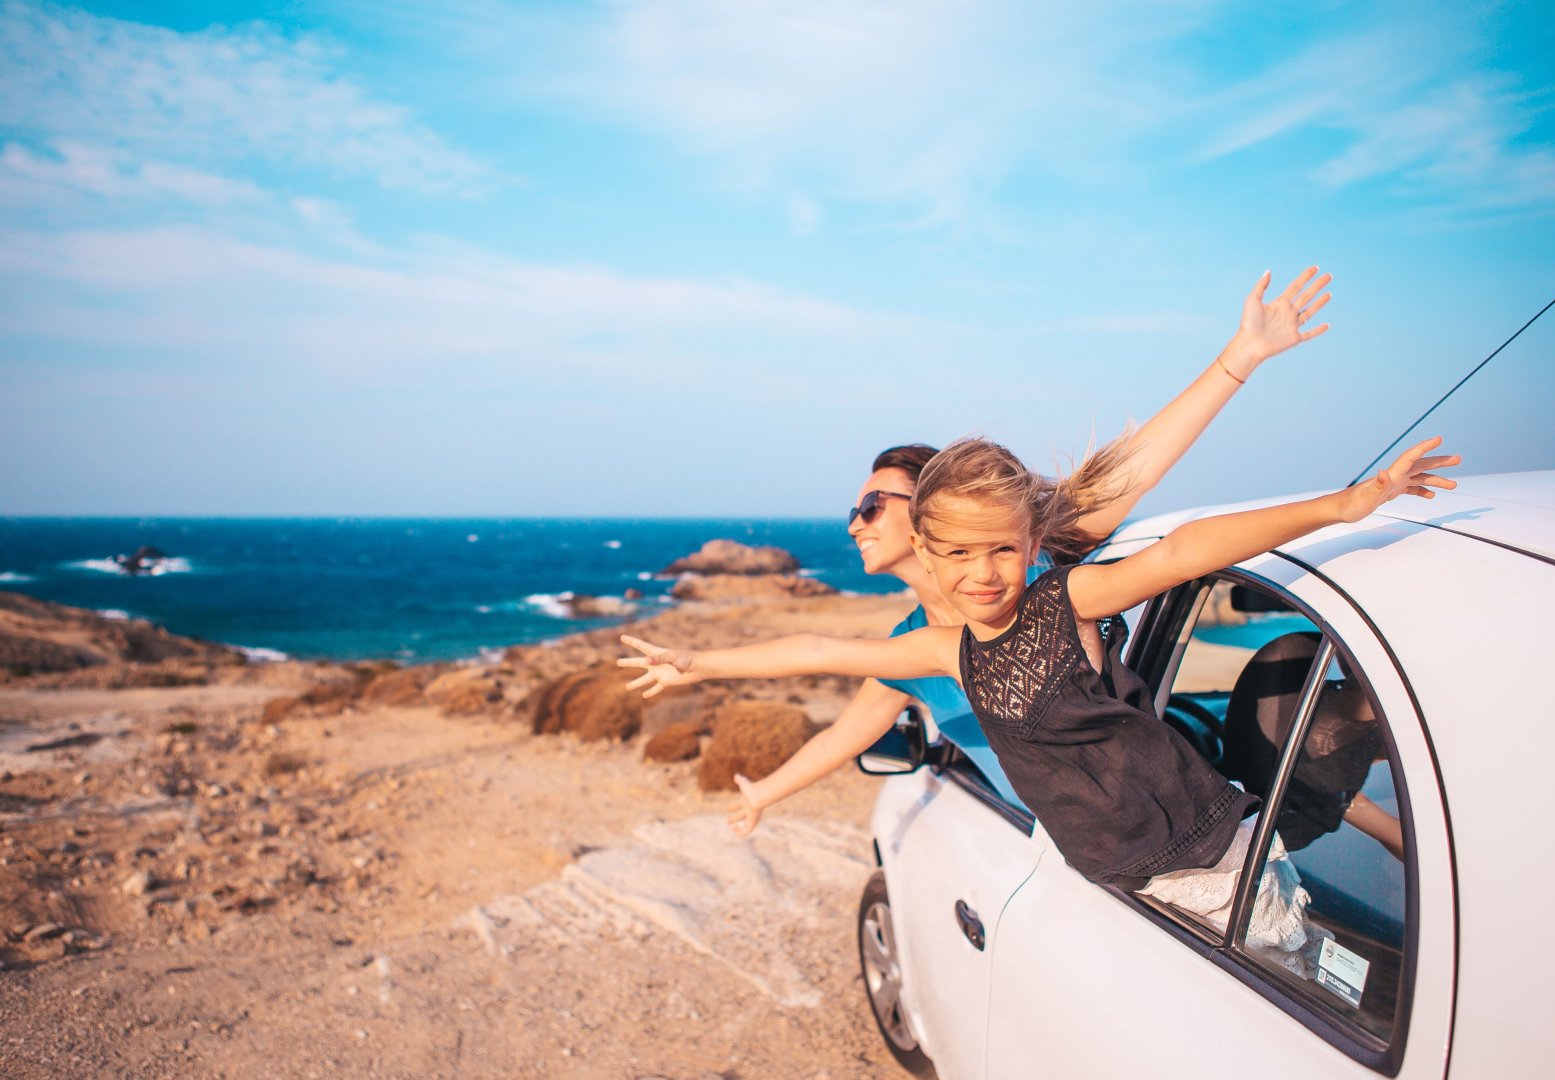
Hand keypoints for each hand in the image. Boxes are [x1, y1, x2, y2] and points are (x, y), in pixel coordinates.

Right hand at [617, 634, 698, 697]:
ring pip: (645, 679)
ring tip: (627, 687)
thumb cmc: (686, 658)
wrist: (698, 667)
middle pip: (638, 663)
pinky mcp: (666, 682)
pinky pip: (656, 688)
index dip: (631, 641)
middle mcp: (656, 663)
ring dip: (636, 683)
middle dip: (628, 663)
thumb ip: (659, 658)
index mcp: (656, 653)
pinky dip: (651, 692)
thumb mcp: (672, 656)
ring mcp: (660, 673)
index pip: (641, 646)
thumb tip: (646, 662)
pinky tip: (644, 696)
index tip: (622, 637)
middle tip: (618, 662)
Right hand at [726, 773, 763, 836]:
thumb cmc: (751, 790)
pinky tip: (734, 831)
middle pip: (741, 815)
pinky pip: (746, 831)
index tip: (727, 809)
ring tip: (731, 827)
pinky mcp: (753, 823)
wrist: (759, 797)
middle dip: (734, 818)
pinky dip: (740, 833)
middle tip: (727, 821)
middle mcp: (749, 809)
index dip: (733, 807)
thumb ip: (740, 780)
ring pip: (744, 824)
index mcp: (746, 801)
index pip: (739, 804)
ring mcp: (751, 817)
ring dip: (737, 826)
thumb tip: (736, 776)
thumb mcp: (744, 783)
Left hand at [1225, 266, 1332, 376]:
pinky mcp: (1294, 338)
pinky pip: (1309, 334)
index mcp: (1280, 303)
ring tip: (1329, 294)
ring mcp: (1292, 325)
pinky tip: (1327, 326)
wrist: (1249, 345)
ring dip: (1320, 303)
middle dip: (1317, 286)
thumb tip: (1268, 271)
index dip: (1305, 276)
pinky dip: (1318, 330)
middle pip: (1306, 296)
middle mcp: (1288, 313)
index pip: (1296, 287)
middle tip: (1328, 276)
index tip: (1315, 268)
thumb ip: (1261, 286)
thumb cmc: (1248, 323)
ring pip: (1310, 312)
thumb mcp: (1252, 300)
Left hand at [1338, 436, 1459, 521]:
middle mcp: (1393, 476)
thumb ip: (1378, 486)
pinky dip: (1422, 490)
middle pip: (1420, 465)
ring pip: (1419, 478)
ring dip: (1436, 479)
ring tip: (1453, 484)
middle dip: (1439, 462)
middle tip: (1458, 459)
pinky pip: (1411, 488)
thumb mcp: (1367, 497)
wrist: (1339, 510)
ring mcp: (1392, 484)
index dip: (1425, 447)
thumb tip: (1384, 472)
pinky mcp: (1390, 492)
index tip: (1439, 439)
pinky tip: (1431, 495)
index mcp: (1391, 475)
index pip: (1411, 457)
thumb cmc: (1351, 504)